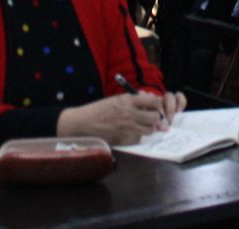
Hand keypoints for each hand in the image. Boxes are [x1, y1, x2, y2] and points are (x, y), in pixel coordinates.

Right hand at [56, 92, 176, 143]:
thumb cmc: (99, 109)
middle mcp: (130, 114)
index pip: (153, 100)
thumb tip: (148, 98)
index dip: (156, 103)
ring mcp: (128, 128)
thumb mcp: (116, 99)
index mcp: (128, 101)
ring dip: (147, 127)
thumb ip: (132, 99)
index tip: (153, 105)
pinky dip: (137, 136)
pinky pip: (139, 139)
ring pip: (149, 129)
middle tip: (149, 116)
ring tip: (139, 124)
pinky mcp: (124, 140)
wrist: (83, 124)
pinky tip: (130, 132)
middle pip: (155, 117)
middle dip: (155, 116)